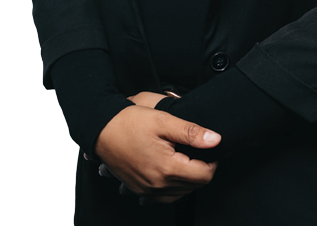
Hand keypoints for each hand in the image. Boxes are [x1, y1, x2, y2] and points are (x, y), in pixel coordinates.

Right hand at [94, 98, 220, 205]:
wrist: (102, 129)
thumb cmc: (129, 122)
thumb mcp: (163, 120)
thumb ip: (191, 132)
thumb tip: (215, 140)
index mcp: (167, 168)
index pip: (204, 175)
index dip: (212, 161)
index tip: (209, 148)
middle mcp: (157, 184)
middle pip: (194, 186)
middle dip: (200, 169)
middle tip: (195, 150)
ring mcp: (147, 190)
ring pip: (180, 193)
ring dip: (187, 179)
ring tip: (184, 158)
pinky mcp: (138, 189)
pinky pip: (163, 197)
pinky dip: (171, 188)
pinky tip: (170, 173)